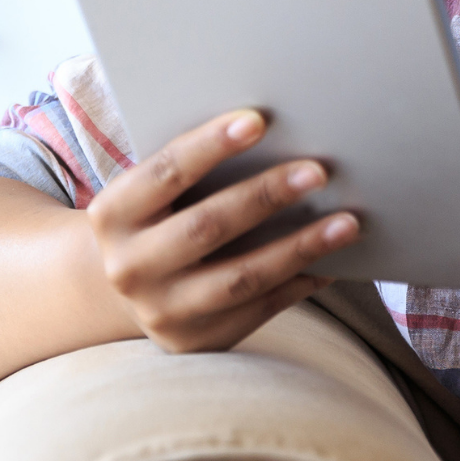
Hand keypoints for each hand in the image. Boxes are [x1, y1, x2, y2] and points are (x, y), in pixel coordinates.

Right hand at [87, 108, 360, 353]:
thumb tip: (275, 137)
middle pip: (207, 226)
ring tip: (347, 223)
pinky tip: (333, 261)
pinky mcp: (196, 340)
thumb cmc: (158, 215)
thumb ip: (194, 169)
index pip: (165, 172)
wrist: (127, 285)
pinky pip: (259, 309)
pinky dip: (300, 282)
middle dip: (266, 195)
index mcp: (112, 215)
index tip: (258, 120)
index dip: (210, 145)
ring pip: (241, 277)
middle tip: (318, 171)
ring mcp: (161, 311)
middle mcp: (129, 267)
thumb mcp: (154, 191)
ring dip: (300, 247)